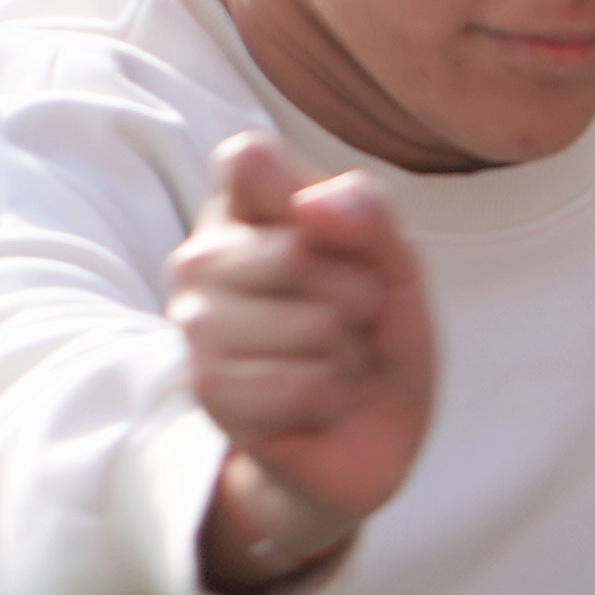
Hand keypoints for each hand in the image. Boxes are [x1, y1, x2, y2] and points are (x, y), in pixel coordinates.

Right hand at [173, 132, 436, 594]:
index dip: (311, 199)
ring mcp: (197, 324)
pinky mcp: (209, 390)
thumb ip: (368, 215)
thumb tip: (314, 206)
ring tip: (329, 364)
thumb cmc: (375, 332)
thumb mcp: (396, 264)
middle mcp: (202, 256)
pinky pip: (302, 385)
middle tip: (348, 322)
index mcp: (242, 205)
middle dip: (358, 297)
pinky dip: (331, 399)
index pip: (248, 160)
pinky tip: (314, 402)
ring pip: (312, 325)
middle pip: (301, 251)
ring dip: (347, 356)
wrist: (364, 435)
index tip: (334, 236)